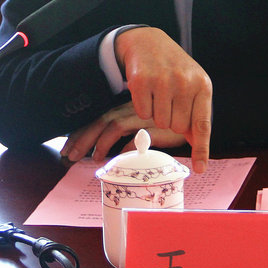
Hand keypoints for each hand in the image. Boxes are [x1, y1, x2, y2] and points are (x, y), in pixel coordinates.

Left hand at [61, 101, 186, 161]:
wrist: (198, 107)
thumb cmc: (173, 117)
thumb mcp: (149, 126)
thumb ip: (135, 136)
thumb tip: (118, 155)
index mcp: (128, 109)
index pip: (99, 119)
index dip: (82, 133)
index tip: (68, 148)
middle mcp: (133, 111)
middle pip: (101, 121)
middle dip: (82, 138)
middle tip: (68, 155)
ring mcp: (144, 118)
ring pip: (113, 127)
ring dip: (98, 143)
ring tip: (88, 159)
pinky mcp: (157, 128)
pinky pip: (134, 139)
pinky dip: (123, 150)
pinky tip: (115, 160)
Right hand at [116, 27, 211, 172]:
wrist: (148, 42)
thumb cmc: (174, 68)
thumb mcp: (192, 85)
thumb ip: (196, 114)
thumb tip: (198, 146)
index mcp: (202, 85)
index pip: (202, 124)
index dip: (201, 149)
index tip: (200, 169)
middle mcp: (185, 82)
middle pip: (177, 127)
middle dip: (172, 120)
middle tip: (169, 101)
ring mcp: (163, 81)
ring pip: (159, 122)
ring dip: (157, 113)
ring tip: (159, 94)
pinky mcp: (142, 81)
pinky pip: (143, 113)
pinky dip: (143, 106)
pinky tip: (147, 90)